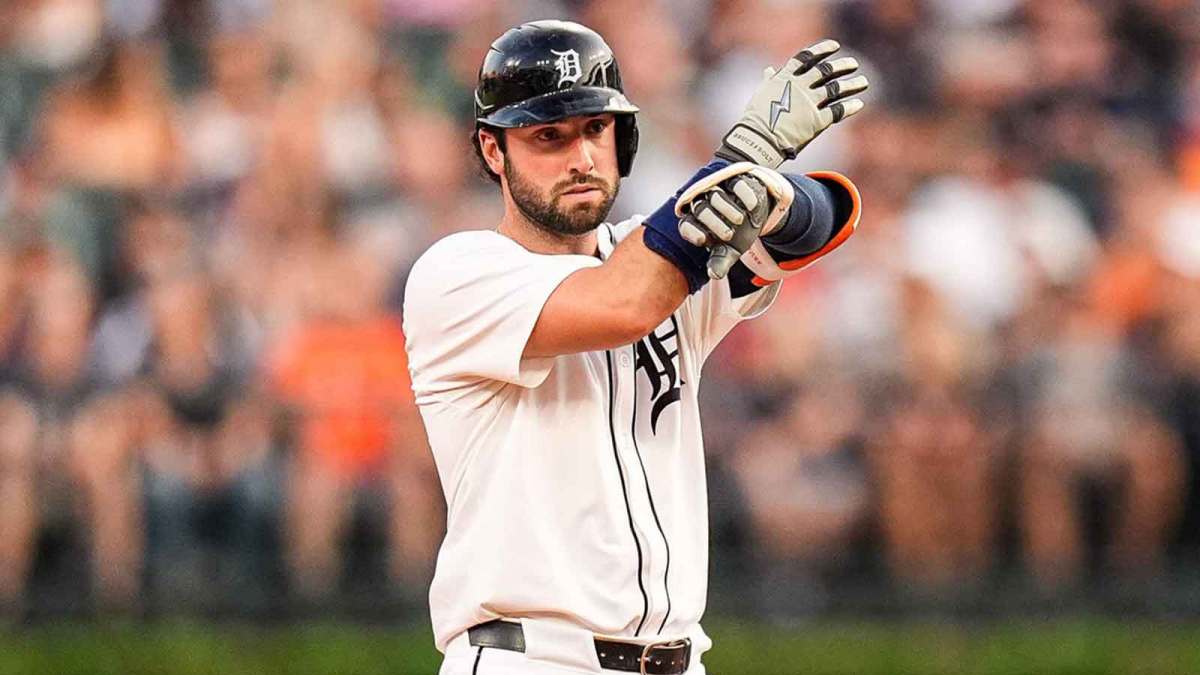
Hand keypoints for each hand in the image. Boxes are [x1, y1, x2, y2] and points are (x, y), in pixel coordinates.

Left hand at [674, 163, 794, 279]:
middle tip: (728, 235)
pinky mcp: (734, 180)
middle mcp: (703, 204)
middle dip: (713, 222)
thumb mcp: (731, 251)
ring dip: (727, 208)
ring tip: (739, 220)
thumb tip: (714, 275)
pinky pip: (735, 183)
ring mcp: (718, 189)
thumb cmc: (738, 234)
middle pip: (700, 209)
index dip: (692, 232)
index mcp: (697, 223)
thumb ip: (721, 262)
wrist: (757, 215)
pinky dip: (743, 194)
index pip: (686, 226)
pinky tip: (751, 207)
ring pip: (715, 194)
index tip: (703, 240)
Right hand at [717, 39, 867, 168]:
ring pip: (836, 89)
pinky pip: (838, 111)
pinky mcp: (817, 121)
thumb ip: (770, 81)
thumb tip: (769, 70)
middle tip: (853, 64)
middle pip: (826, 71)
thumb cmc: (756, 118)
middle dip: (842, 65)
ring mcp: (810, 103)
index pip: (807, 57)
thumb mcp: (761, 94)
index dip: (822, 50)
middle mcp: (800, 87)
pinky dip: (849, 107)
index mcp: (785, 78)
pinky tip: (858, 104)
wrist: (759, 140)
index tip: (835, 46)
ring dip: (851, 85)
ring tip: (863, 82)